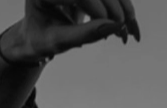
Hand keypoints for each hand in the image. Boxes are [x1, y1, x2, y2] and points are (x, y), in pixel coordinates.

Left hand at [15, 0, 139, 57]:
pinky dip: (120, 6)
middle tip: (126, 29)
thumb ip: (84, 34)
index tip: (113, 26)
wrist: (35, 33)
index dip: (98, 8)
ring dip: (122, 6)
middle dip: (115, 7)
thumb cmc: (41, 40)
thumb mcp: (57, 42)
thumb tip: (115, 27)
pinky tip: (127, 24)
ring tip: (130, 30)